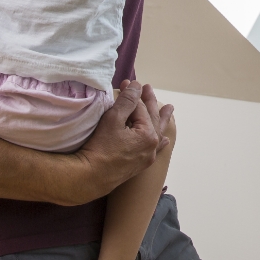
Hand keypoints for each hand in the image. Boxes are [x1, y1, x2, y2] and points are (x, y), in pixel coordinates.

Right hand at [71, 81, 173, 201]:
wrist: (90, 177)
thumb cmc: (100, 147)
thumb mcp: (113, 119)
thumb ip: (127, 100)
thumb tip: (137, 85)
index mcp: (148, 134)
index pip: (141, 108)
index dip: (133, 94)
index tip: (127, 83)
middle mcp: (152, 146)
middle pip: (152, 118)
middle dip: (150, 102)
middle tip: (148, 88)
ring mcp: (147, 157)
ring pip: (156, 132)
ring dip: (160, 119)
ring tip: (169, 108)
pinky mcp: (140, 166)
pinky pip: (155, 149)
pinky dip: (160, 141)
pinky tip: (165, 140)